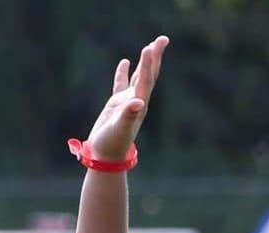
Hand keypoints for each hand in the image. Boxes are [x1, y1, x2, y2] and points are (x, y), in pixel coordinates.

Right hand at [85, 35, 168, 161]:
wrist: (106, 158)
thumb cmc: (111, 145)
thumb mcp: (119, 129)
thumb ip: (127, 115)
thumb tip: (137, 103)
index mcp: (138, 105)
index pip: (145, 80)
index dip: (148, 64)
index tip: (150, 47)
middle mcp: (136, 101)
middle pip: (148, 75)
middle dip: (155, 57)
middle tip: (162, 39)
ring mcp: (127, 102)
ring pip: (138, 77)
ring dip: (145, 62)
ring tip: (150, 45)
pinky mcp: (116, 105)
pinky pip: (121, 84)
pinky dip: (123, 73)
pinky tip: (125, 61)